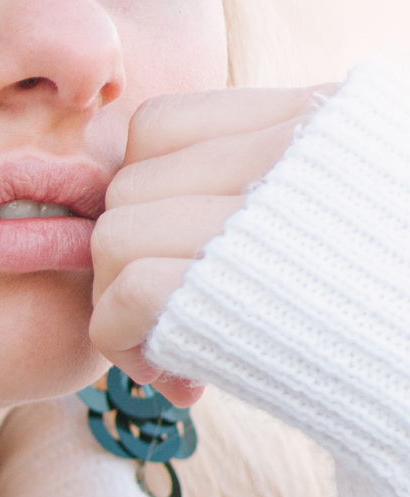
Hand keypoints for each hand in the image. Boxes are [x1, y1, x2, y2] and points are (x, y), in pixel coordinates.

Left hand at [89, 83, 335, 406]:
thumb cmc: (402, 307)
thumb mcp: (364, 202)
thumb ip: (281, 183)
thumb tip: (159, 194)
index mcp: (325, 119)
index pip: (165, 125)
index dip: (151, 192)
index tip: (178, 252)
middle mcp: (292, 150)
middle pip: (131, 183)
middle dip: (132, 257)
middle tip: (170, 319)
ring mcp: (260, 215)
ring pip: (116, 235)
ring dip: (122, 303)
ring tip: (174, 352)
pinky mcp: (227, 286)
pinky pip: (125, 294)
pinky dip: (127, 341)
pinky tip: (176, 377)